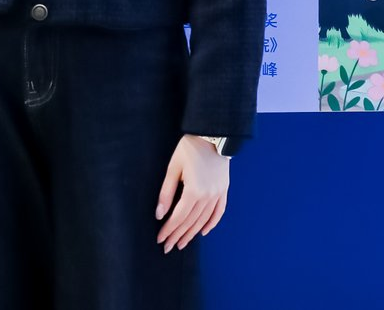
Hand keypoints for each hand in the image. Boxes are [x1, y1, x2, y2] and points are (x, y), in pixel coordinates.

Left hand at [154, 135, 229, 252]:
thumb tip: (159, 214)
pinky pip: (219, 212)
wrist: (213, 135)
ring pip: (203, 220)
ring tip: (182, 243)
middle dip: (178, 235)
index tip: (160, 239)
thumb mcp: (173, 168)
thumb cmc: (189, 149)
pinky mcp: (224, 190)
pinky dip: (211, 224)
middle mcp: (208, 197)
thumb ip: (166, 192)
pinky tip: (203, 232)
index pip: (178, 217)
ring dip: (192, 234)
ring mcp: (218, 194)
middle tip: (168, 247)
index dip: (169, 229)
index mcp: (194, 191)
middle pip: (190, 222)